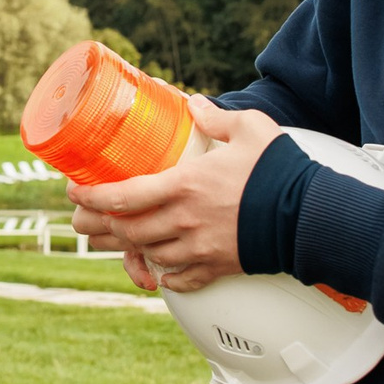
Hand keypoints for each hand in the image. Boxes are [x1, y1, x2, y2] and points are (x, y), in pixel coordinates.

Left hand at [67, 97, 278, 290]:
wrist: (309, 215)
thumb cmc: (281, 170)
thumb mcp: (250, 129)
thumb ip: (216, 117)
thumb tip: (194, 104)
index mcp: (184, 184)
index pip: (121, 196)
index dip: (89, 197)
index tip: (74, 192)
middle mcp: (184, 220)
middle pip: (126, 230)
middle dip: (99, 225)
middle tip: (86, 217)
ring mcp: (199, 248)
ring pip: (148, 254)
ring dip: (129, 247)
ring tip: (119, 237)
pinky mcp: (217, 268)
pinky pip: (179, 279)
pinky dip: (165, 276)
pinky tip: (161, 269)